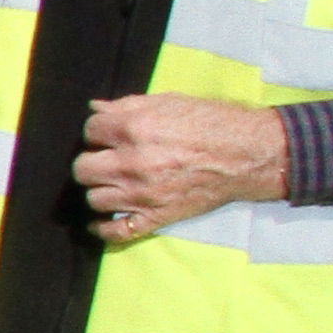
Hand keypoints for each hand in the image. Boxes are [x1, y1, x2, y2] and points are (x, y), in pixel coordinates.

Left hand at [75, 93, 287, 244]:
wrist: (249, 154)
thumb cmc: (213, 123)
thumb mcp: (170, 102)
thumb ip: (127, 105)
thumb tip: (95, 108)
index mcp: (134, 129)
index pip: (90, 131)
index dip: (98, 132)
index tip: (108, 135)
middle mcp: (133, 163)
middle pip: (82, 168)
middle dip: (92, 161)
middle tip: (107, 159)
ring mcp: (143, 194)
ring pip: (94, 198)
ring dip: (100, 190)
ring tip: (113, 183)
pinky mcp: (157, 216)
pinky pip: (117, 231)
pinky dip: (105, 228)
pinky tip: (102, 220)